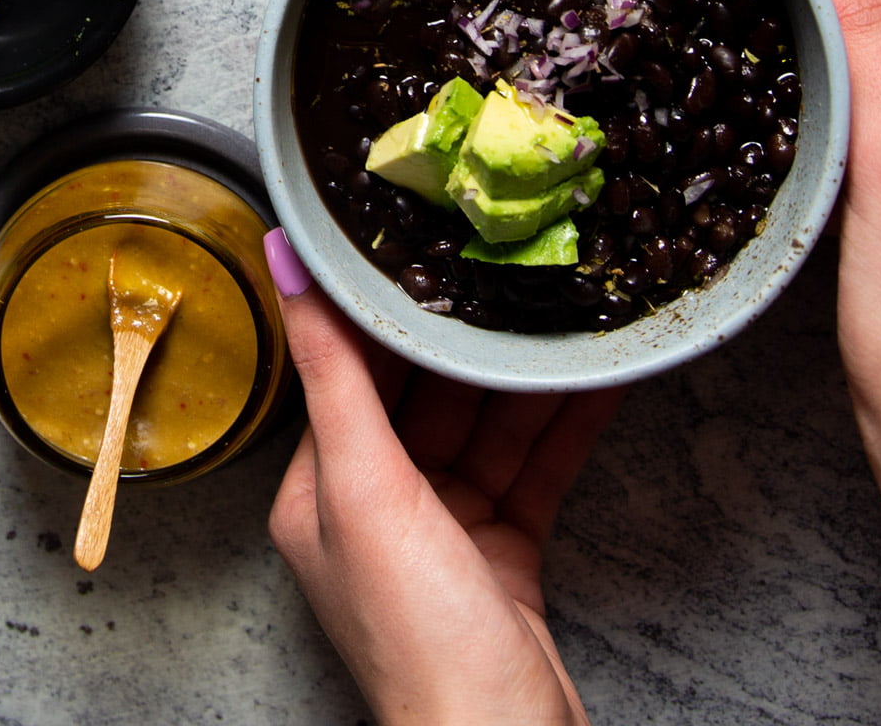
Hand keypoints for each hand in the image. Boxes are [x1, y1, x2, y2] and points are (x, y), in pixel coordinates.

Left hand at [263, 233, 618, 725]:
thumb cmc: (419, 637)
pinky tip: (598, 377)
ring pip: (490, 425)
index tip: (421, 243)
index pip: (350, 373)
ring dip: (527, 374)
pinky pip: (535, 465)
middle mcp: (377, 507)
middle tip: (513, 264)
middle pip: (427, 395)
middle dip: (470, 336)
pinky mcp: (505, 550)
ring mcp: (445, 530)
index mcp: (322, 491)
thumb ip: (335, 372)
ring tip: (566, 307)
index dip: (385, 309)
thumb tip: (283, 263)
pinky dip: (566, 422)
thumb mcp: (368, 488)